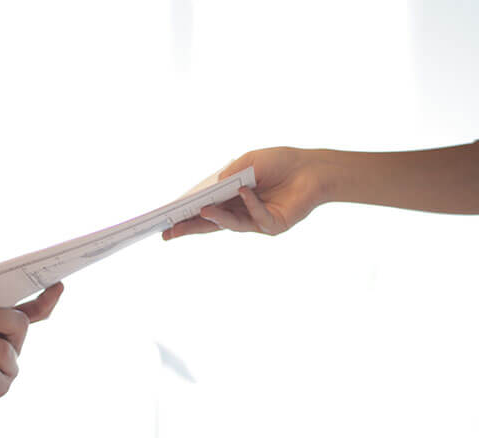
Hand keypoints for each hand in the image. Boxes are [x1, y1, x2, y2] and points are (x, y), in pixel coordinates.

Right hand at [162, 147, 330, 239]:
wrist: (312, 168)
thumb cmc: (280, 162)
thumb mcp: (249, 162)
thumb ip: (229, 175)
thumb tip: (211, 189)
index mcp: (231, 199)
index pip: (204, 210)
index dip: (186, 216)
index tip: (165, 221)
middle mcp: (240, 213)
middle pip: (211, 224)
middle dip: (190, 227)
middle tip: (169, 233)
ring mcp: (256, 221)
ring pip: (231, 224)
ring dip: (216, 217)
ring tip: (202, 209)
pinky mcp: (273, 225)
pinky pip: (257, 217)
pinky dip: (250, 204)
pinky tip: (244, 191)